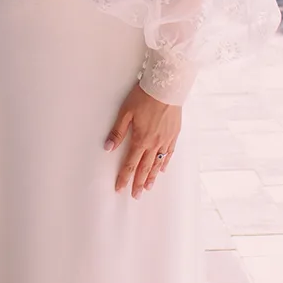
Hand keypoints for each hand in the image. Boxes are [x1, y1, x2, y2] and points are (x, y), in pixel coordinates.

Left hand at [105, 83, 181, 197]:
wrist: (166, 87)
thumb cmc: (144, 97)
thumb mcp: (126, 112)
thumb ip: (117, 132)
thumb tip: (108, 148)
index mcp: (141, 139)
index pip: (130, 163)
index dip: (124, 177)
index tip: (120, 188)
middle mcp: (154, 143)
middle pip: (145, 168)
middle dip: (139, 182)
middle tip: (136, 195)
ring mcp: (166, 140)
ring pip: (158, 163)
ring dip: (152, 177)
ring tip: (148, 187)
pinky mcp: (174, 134)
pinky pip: (169, 153)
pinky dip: (165, 163)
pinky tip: (163, 170)